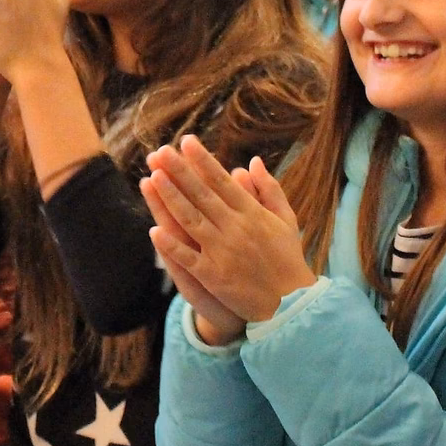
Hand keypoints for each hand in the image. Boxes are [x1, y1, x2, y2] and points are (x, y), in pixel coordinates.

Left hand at [139, 137, 314, 324]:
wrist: (292, 303)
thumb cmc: (288, 258)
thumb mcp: (286, 219)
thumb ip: (269, 189)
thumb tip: (252, 161)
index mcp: (252, 213)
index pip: (222, 181)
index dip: (203, 160)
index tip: (186, 141)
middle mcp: (235, 228)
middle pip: (202, 195)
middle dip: (180, 171)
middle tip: (161, 151)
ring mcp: (223, 252)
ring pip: (191, 220)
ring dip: (171, 198)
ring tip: (153, 177)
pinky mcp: (214, 276)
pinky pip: (188, 258)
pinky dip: (171, 246)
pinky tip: (154, 231)